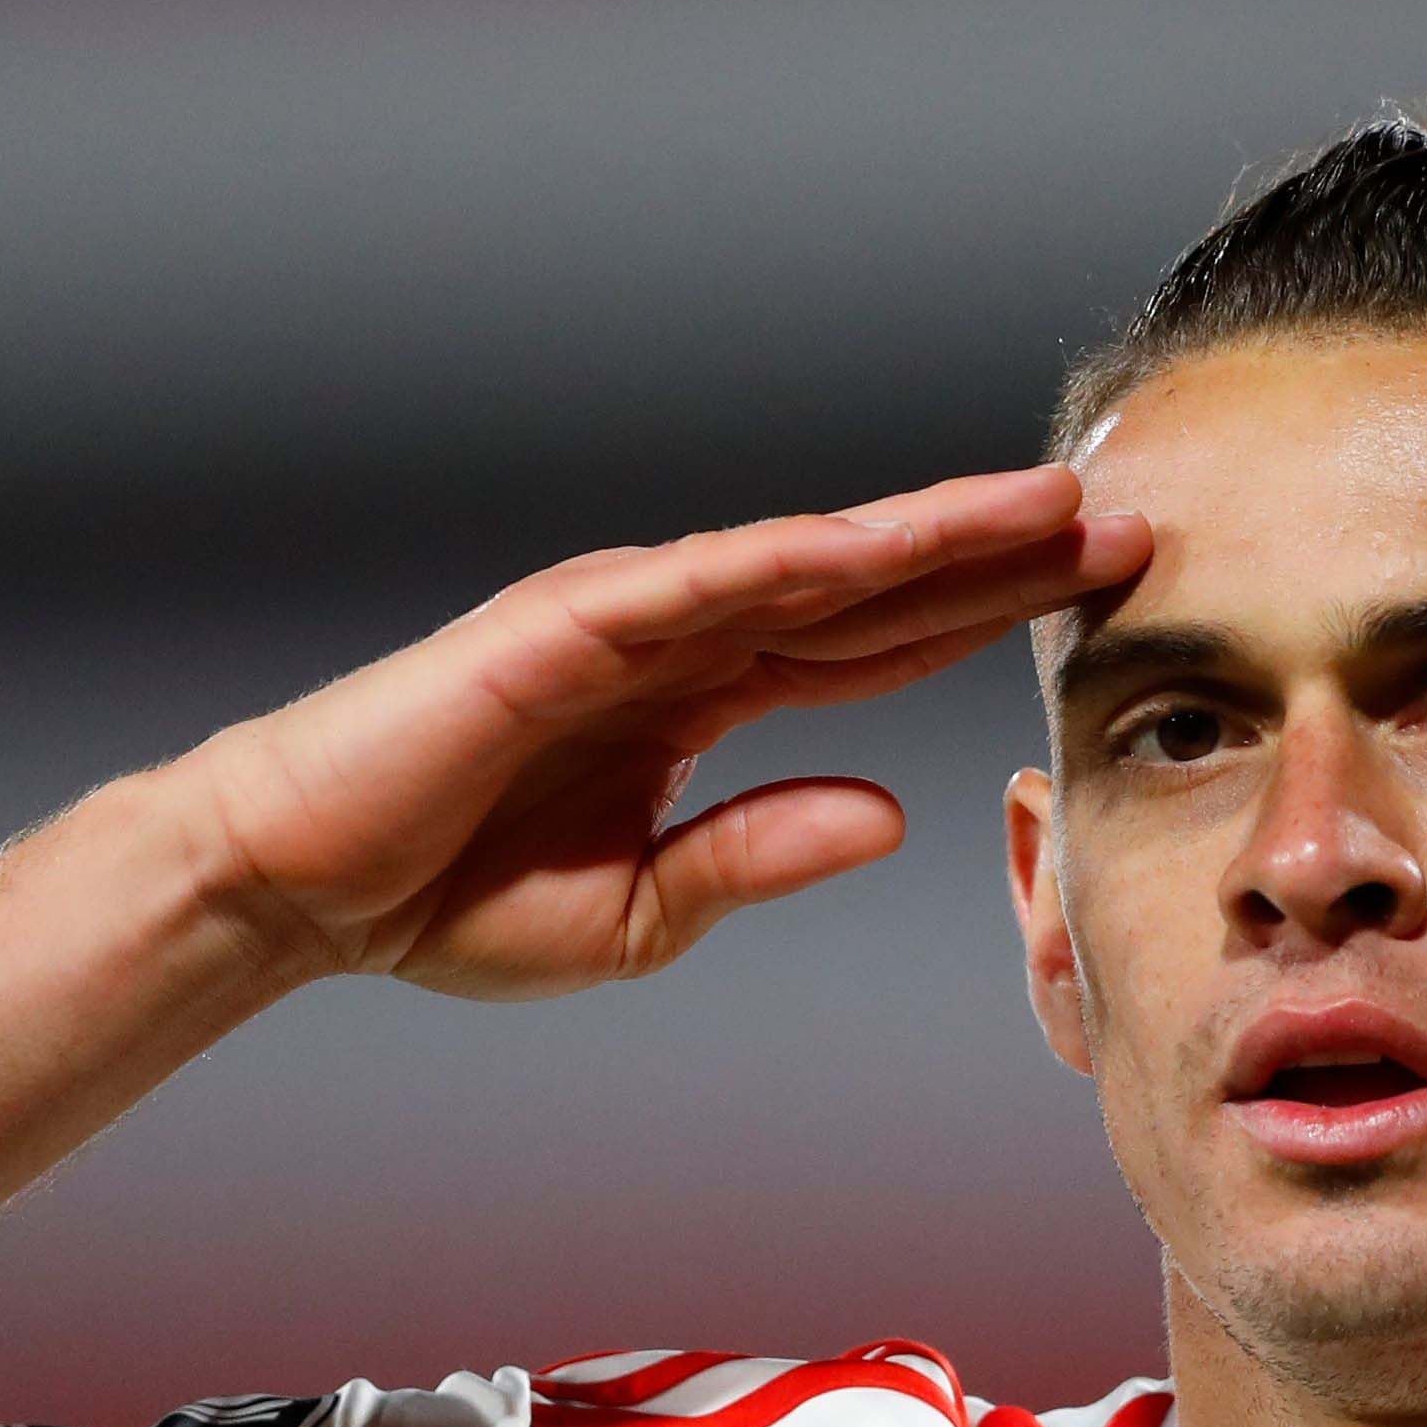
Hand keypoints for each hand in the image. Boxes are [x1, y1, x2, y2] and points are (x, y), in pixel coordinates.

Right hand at [170, 463, 1151, 999]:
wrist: (296, 887)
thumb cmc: (441, 898)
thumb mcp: (640, 913)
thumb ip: (759, 854)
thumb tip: (889, 815)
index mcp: (702, 704)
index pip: (875, 647)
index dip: (986, 617)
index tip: (1098, 599)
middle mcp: (682, 640)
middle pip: (874, 587)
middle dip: (1001, 557)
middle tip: (1130, 525)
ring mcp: (628, 620)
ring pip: (811, 565)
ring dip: (931, 536)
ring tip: (1050, 513)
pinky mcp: (565, 624)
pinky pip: (701, 585)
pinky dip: (797, 561)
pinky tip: (889, 547)